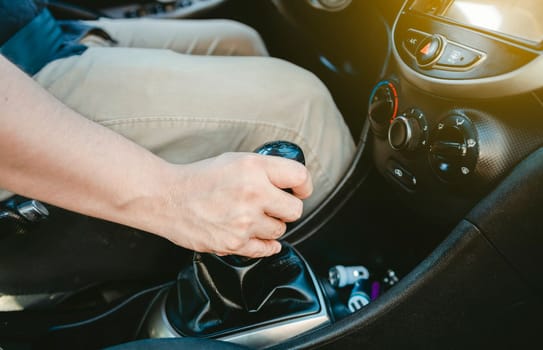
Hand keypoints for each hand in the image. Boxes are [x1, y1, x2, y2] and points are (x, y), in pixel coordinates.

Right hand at [156, 153, 312, 257]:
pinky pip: (266, 249)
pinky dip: (265, 244)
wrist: (167, 198)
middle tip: (271, 205)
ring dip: (270, 225)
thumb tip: (291, 184)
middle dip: (285, 208)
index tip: (299, 190)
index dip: (303, 186)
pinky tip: (256, 235)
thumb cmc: (200, 178)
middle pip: (295, 210)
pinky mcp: (235, 243)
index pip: (300, 177)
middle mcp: (253, 194)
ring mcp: (245, 221)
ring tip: (250, 217)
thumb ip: (266, 170)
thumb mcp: (236, 160)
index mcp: (254, 168)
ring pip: (280, 231)